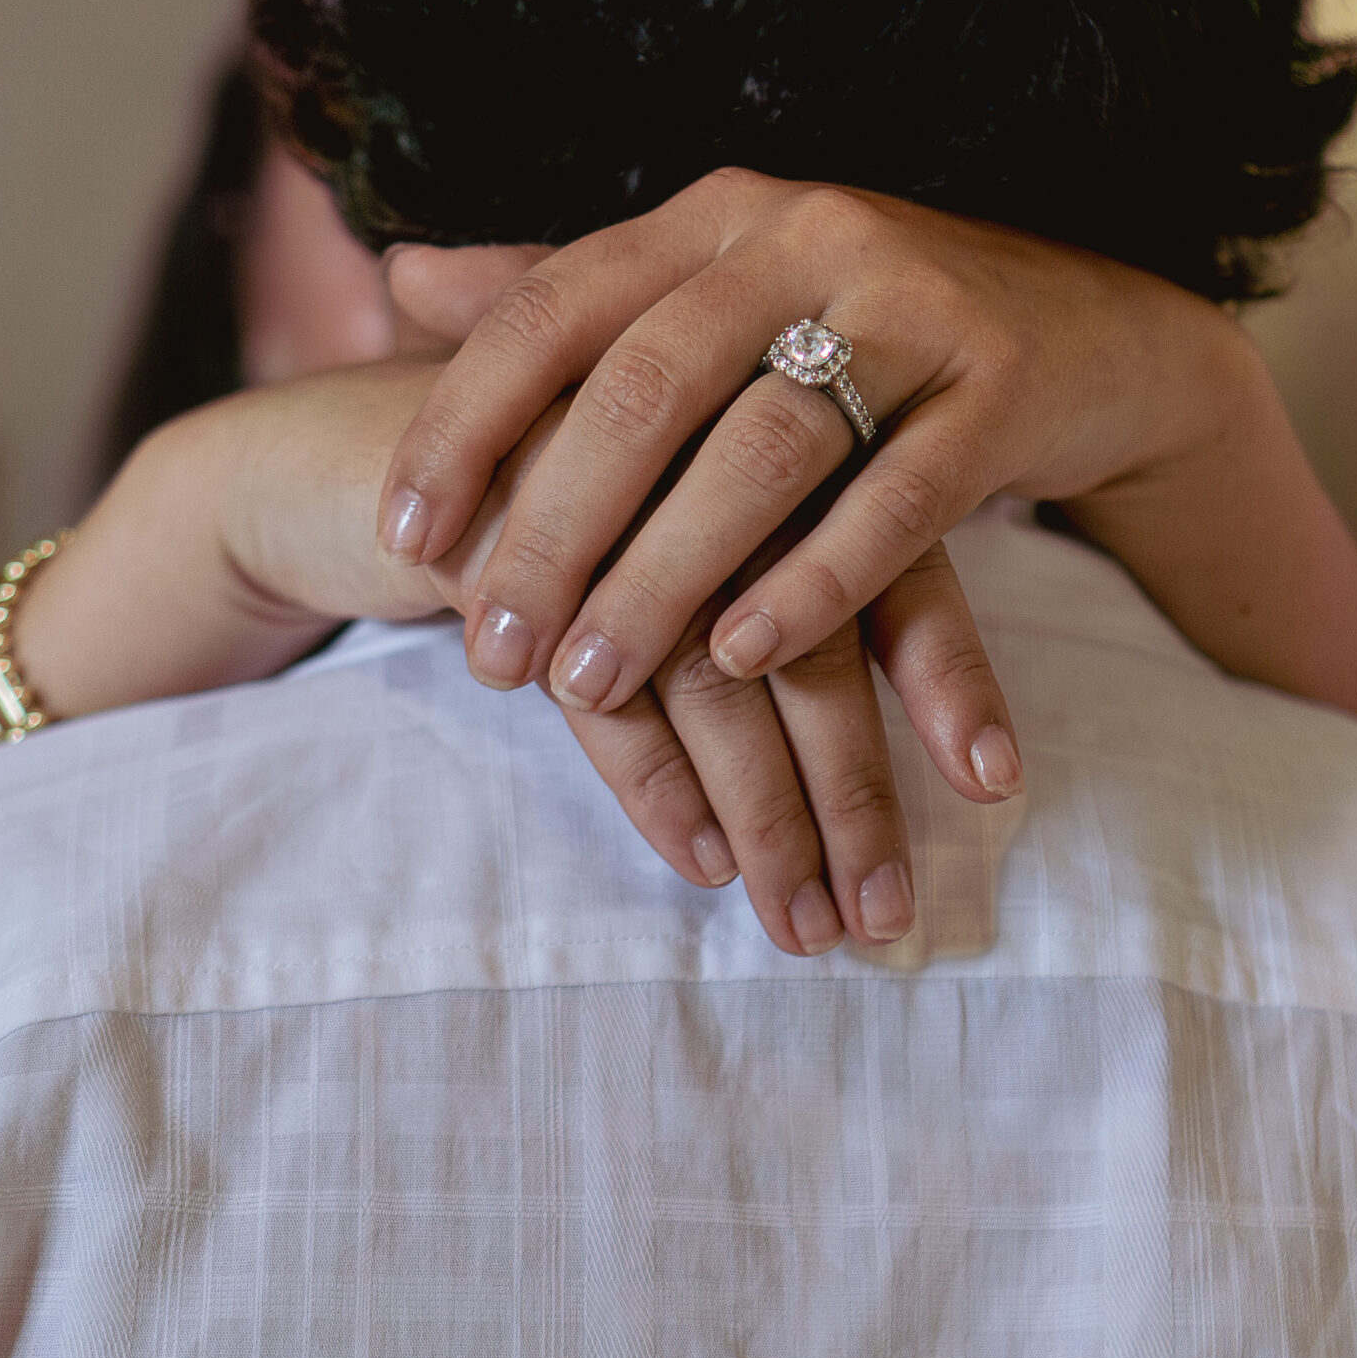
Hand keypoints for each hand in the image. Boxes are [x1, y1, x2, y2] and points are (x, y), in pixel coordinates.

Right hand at [21, 359, 1010, 958]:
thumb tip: (901, 725)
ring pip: (715, 677)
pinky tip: (699, 862)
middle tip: (889, 911)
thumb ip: (786, 591)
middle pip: (812, 636)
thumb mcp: (675, 538)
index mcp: (768, 435)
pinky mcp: (507, 549)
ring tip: (807, 922)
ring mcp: (602, 499)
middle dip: (857, 788)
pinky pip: (601, 689)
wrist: (358, 463)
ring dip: (769, 815)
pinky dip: (656, 784)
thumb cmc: (555, 506)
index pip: (891, 560)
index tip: (997, 786)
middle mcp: (699, 458)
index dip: (947, 675)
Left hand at [379, 168, 1235, 752]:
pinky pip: (899, 497)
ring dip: (666, 577)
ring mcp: (914, 306)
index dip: (465, 421)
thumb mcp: (723, 289)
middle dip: (553, 528)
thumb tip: (399, 276)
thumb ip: (576, 292)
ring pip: (763, 449)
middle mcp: (806, 236)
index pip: (556, 307)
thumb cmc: (868, 330)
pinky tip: (748, 658)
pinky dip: (818, 582)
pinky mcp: (1003, 387)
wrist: (1093, 329)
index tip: (399, 537)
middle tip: (489, 653)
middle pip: (645, 388)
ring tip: (592, 681)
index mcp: (717, 214)